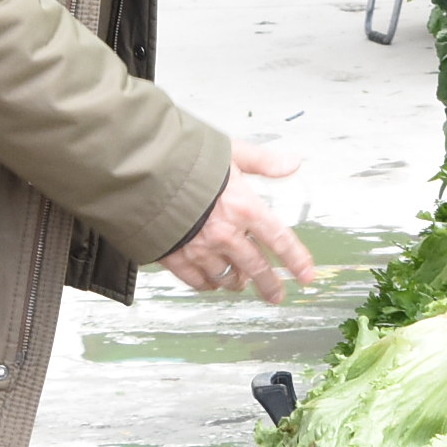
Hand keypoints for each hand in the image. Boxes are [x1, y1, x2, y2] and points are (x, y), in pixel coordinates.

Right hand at [160, 143, 316, 302]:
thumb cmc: (183, 159)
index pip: (279, 240)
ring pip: (226, 277)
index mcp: (243, 208)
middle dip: (270, 284)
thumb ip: (263, 161)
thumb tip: (292, 163)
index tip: (306, 275)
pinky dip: (207, 284)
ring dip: (236, 282)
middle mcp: (225, 234)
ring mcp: (200, 249)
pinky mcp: (175, 258)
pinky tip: (211, 281)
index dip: (296, 260)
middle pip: (256, 268)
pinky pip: (197, 282)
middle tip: (276, 295)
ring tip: (241, 282)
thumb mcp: (231, 152)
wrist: (139, 173)